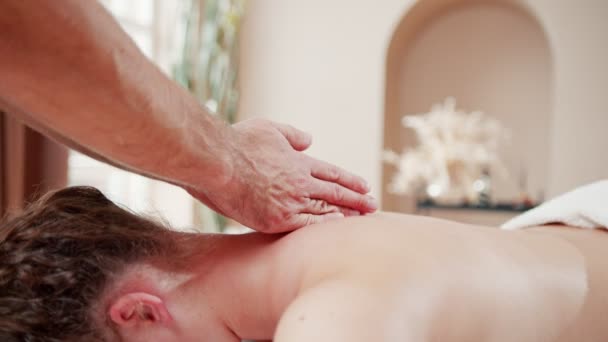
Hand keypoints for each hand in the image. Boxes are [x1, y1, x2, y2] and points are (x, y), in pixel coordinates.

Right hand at [186, 118, 376, 232]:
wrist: (217, 163)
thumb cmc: (238, 143)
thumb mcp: (269, 128)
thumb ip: (292, 134)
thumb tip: (310, 140)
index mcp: (299, 162)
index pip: (332, 173)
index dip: (350, 180)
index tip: (365, 186)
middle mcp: (300, 182)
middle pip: (335, 193)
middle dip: (357, 200)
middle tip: (374, 206)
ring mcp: (291, 202)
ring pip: (325, 210)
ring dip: (346, 215)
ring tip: (363, 220)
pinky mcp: (277, 220)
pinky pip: (307, 225)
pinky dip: (324, 227)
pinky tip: (337, 230)